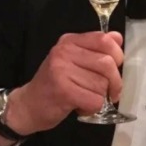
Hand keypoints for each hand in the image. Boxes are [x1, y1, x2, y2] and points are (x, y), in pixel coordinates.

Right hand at [5, 31, 123, 135]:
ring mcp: (61, 71)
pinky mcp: (63, 92)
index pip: (104, 40)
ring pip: (102, 85)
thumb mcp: (74, 59)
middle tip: (109, 91)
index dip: (117, 55)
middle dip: (114, 81)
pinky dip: (92, 108)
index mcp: (69, 41)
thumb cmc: (55, 83)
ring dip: (100, 97)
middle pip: (107, 63)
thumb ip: (96, 48)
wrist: (27, 105)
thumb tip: (117, 37)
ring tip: (85, 98)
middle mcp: (64, 52)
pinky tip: (80, 106)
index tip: (115, 68)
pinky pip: (95, 101)